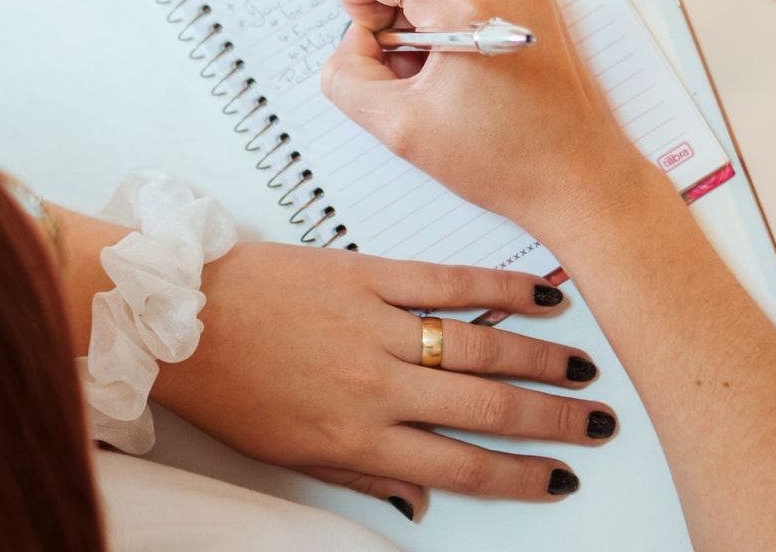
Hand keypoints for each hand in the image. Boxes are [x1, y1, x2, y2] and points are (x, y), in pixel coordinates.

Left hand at [149, 242, 615, 519]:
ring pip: (482, 349)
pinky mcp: (367, 274)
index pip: (462, 467)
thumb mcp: (290, 454)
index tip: (560, 478)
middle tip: (598, 424)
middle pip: (488, 411)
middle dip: (553, 422)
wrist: (177, 317)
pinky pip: (450, 283)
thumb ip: (364, 477)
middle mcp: (377, 387)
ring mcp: (377, 327)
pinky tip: (542, 295)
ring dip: (542, 362)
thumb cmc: (227, 386)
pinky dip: (502, 288)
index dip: (521, 476)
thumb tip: (421, 501)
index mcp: (357, 438)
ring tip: (584, 370)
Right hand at [321, 0, 652, 234]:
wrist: (579, 177)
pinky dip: (440, 0)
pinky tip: (453, 55)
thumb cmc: (504, 160)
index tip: (375, 42)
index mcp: (467, 5)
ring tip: (428, 59)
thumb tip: (354, 40)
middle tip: (394, 45)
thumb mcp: (399, 129)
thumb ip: (348, 75)